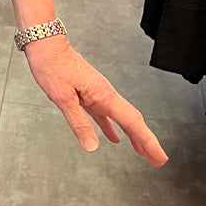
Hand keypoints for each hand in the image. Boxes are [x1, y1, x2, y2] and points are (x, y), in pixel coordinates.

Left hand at [22, 36, 167, 166]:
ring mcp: (98, 94)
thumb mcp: (63, 98)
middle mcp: (105, 94)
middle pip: (133, 122)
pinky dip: (112, 128)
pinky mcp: (88, 94)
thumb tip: (92, 146)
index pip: (133, 123)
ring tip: (141, 153)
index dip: (148, 142)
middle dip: (147, 142)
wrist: (46, 45)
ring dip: (133, 136)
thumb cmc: (53, 65)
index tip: (159, 157)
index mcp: (104, 95)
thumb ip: (79, 123)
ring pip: (122, 119)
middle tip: (158, 160)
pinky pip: (106, 115)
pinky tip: (114, 138)